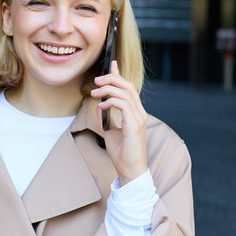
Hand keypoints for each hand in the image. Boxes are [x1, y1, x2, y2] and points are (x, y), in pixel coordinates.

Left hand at [91, 60, 148, 184]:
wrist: (130, 170)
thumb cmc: (122, 154)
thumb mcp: (110, 132)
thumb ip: (106, 118)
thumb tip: (99, 105)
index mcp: (135, 113)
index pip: (129, 88)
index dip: (119, 75)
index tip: (112, 64)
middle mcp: (139, 113)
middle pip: (128, 86)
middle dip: (112, 78)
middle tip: (97, 80)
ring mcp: (139, 118)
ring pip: (126, 92)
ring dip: (108, 89)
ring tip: (95, 92)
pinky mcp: (134, 125)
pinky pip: (123, 105)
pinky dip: (111, 101)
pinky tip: (102, 106)